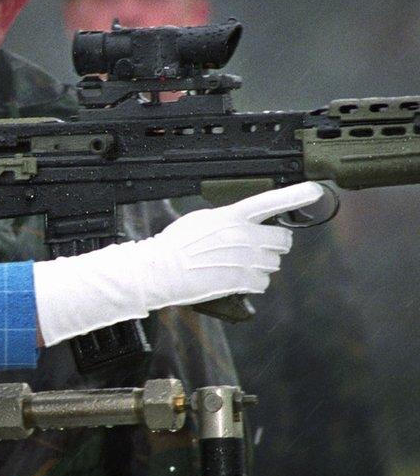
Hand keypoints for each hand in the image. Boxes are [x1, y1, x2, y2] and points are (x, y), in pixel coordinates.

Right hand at [137, 182, 324, 308]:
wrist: (161, 270)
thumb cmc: (175, 246)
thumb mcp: (201, 220)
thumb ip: (227, 219)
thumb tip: (244, 223)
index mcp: (232, 215)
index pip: (271, 201)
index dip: (297, 195)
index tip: (315, 191)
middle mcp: (243, 235)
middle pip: (282, 239)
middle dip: (273, 245)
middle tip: (257, 249)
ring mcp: (245, 259)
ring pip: (274, 263)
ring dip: (262, 266)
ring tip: (238, 267)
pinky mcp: (241, 280)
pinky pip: (263, 283)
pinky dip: (252, 284)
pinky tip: (235, 280)